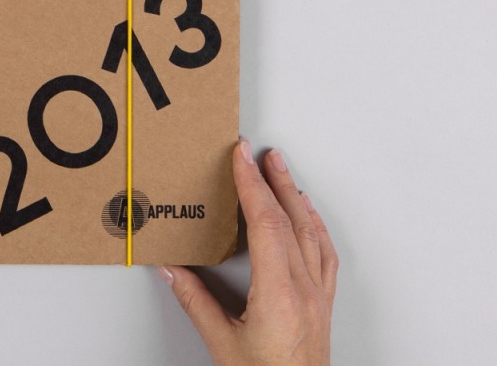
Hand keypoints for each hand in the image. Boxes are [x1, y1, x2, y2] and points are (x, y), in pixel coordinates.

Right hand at [159, 140, 337, 365]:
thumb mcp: (222, 345)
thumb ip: (196, 302)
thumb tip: (171, 268)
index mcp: (278, 295)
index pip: (266, 225)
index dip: (251, 186)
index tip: (240, 157)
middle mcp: (304, 290)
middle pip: (290, 221)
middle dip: (271, 181)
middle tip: (257, 152)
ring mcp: (318, 297)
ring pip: (311, 233)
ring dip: (294, 196)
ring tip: (282, 170)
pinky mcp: (323, 305)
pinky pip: (324, 253)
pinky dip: (315, 225)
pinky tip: (309, 215)